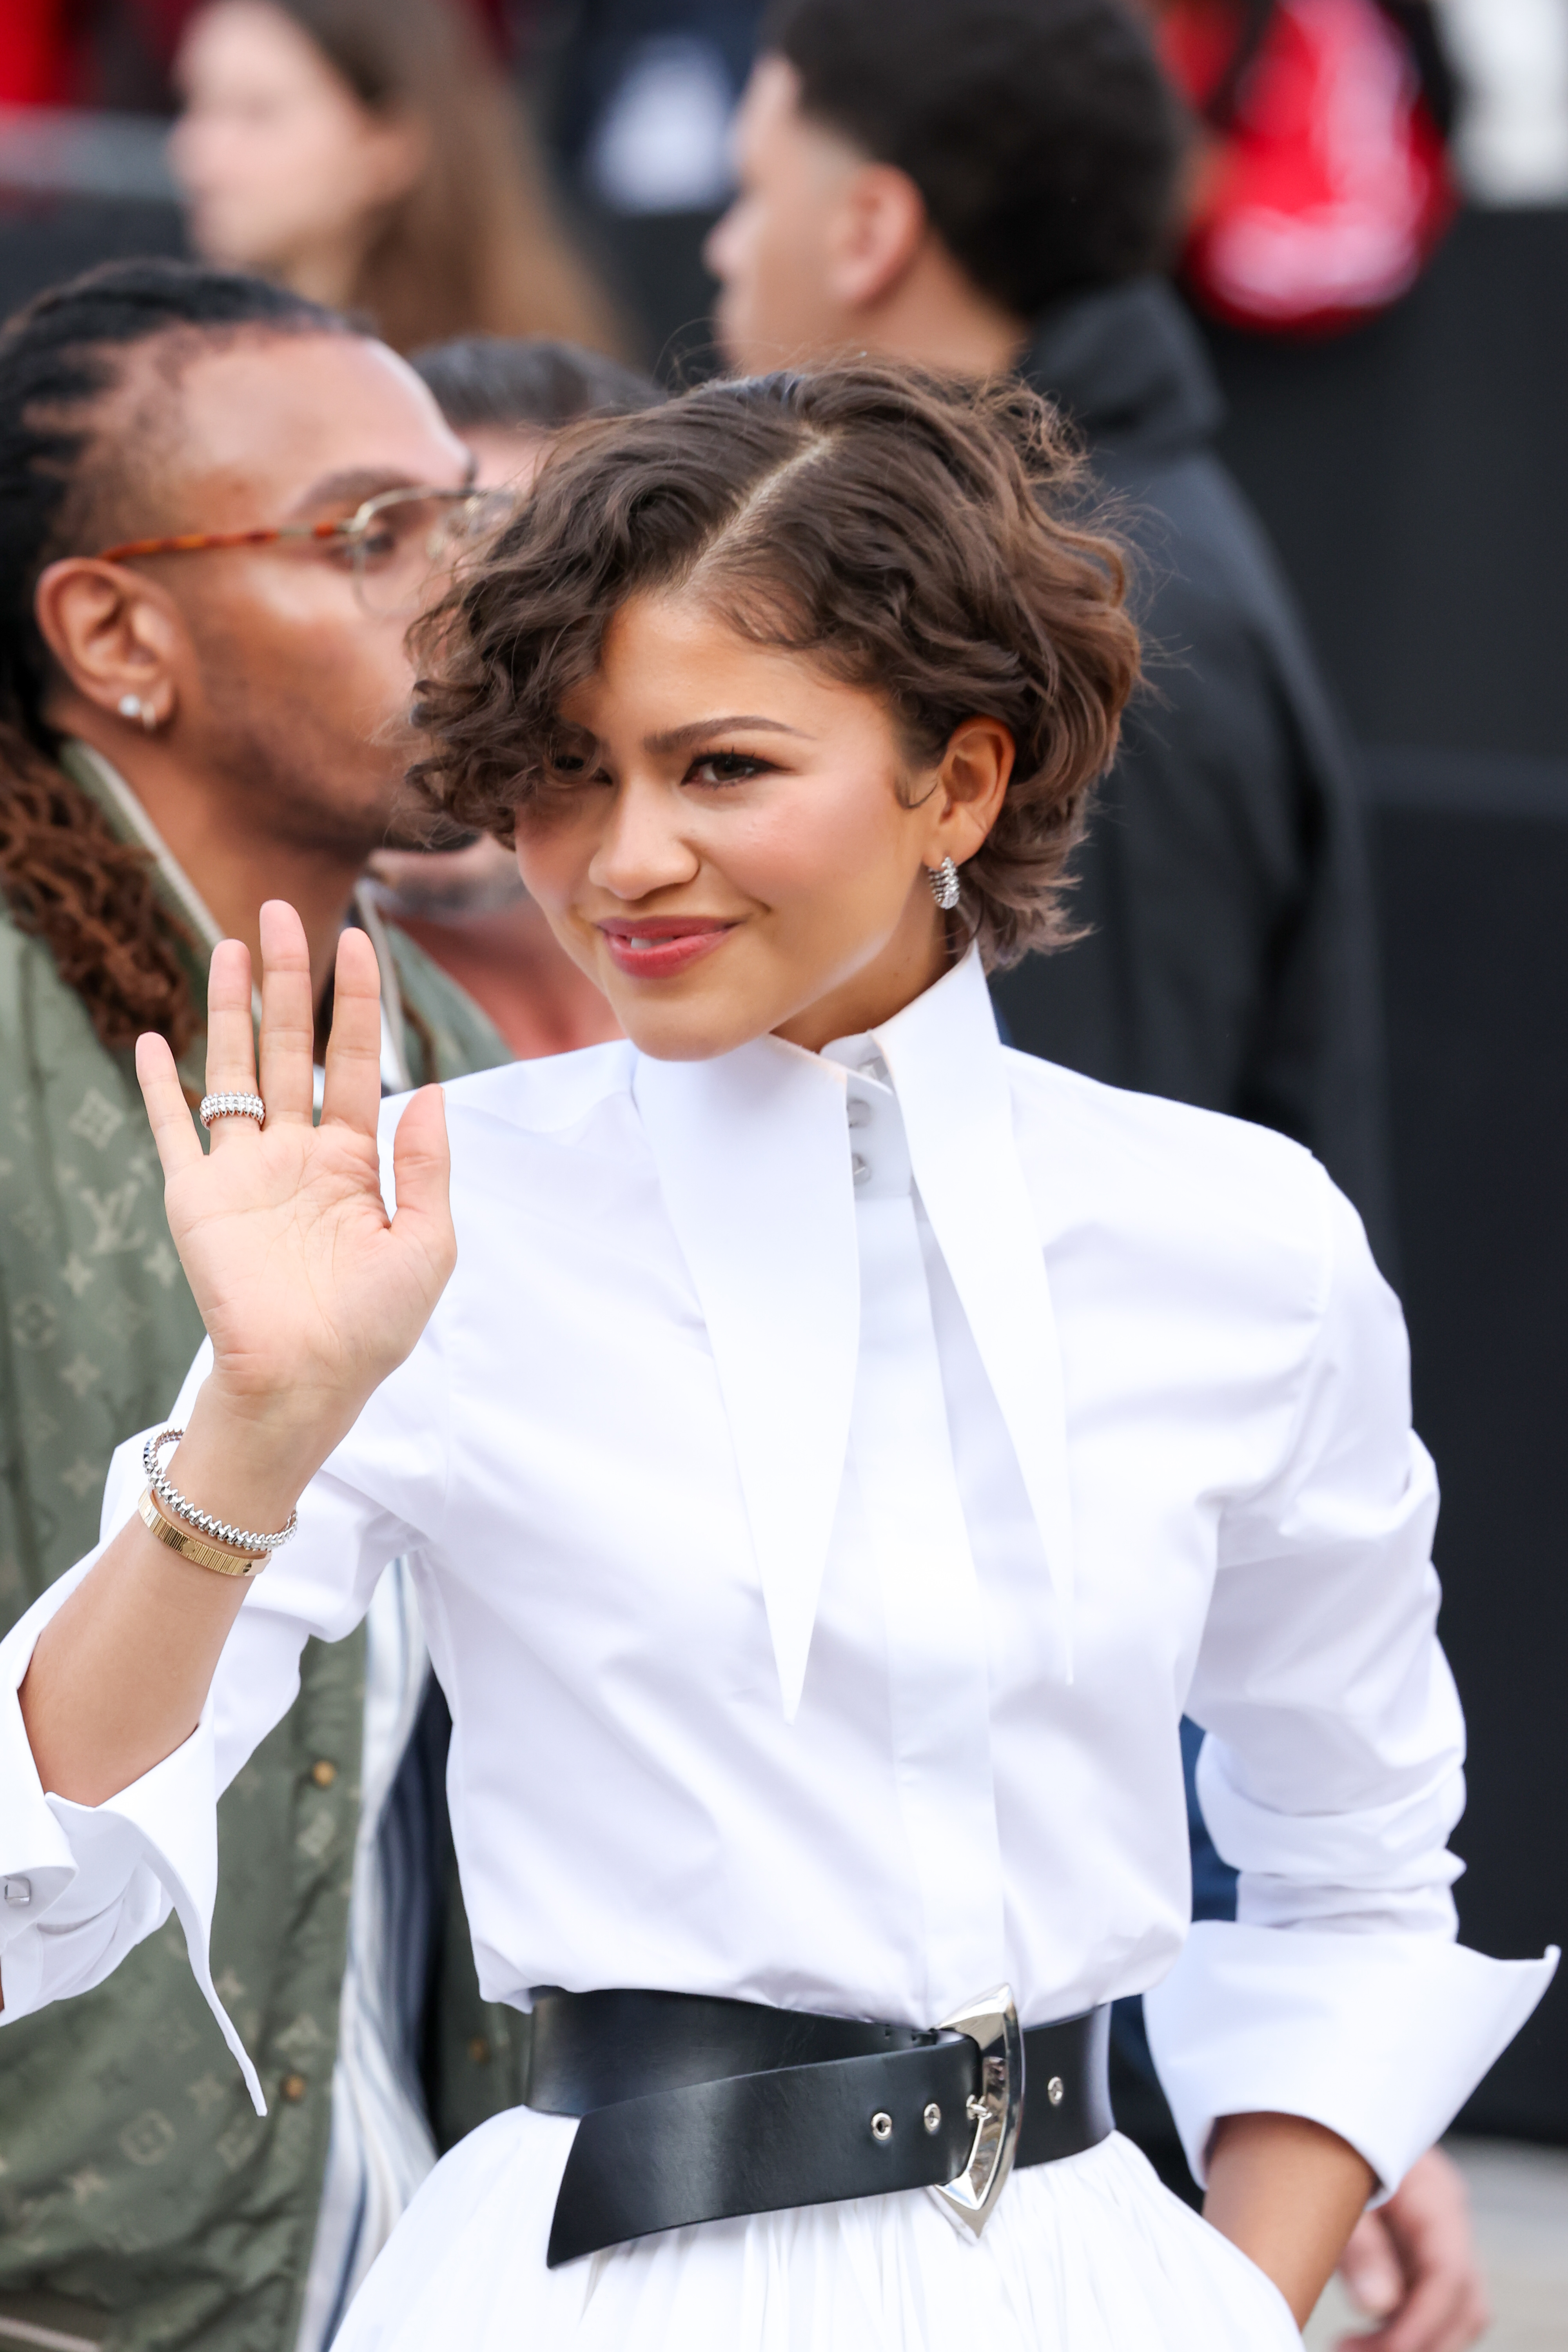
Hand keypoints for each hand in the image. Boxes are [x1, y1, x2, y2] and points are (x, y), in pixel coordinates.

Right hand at [137, 899, 453, 1491]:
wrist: (309, 1383)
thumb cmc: (373, 1327)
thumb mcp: (427, 1243)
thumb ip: (426, 1166)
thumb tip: (430, 1091)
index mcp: (354, 1162)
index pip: (356, 1060)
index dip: (355, 1000)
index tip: (358, 940)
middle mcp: (297, 1155)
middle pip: (292, 1047)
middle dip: (289, 981)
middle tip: (284, 912)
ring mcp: (244, 1171)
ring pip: (236, 1069)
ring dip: (232, 1009)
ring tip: (231, 946)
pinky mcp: (199, 1197)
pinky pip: (176, 1130)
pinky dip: (160, 1086)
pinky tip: (154, 1040)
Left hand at [1334, 2148, 1487, 2351]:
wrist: (1311, 2105)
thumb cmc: (1321, 2135)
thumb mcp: (1332, 2181)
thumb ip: (1358, 2241)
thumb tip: (1378, 2305)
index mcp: (1431, 2191)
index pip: (1449, 2274)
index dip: (1420, 2323)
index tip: (1379, 2351)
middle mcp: (1445, 2215)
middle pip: (1463, 2303)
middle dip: (1420, 2344)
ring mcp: (1436, 2232)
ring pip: (1453, 2310)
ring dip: (1413, 2342)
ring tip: (1350, 2348)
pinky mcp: (1417, 2246)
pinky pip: (1428, 2300)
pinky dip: (1404, 2327)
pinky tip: (1360, 2336)